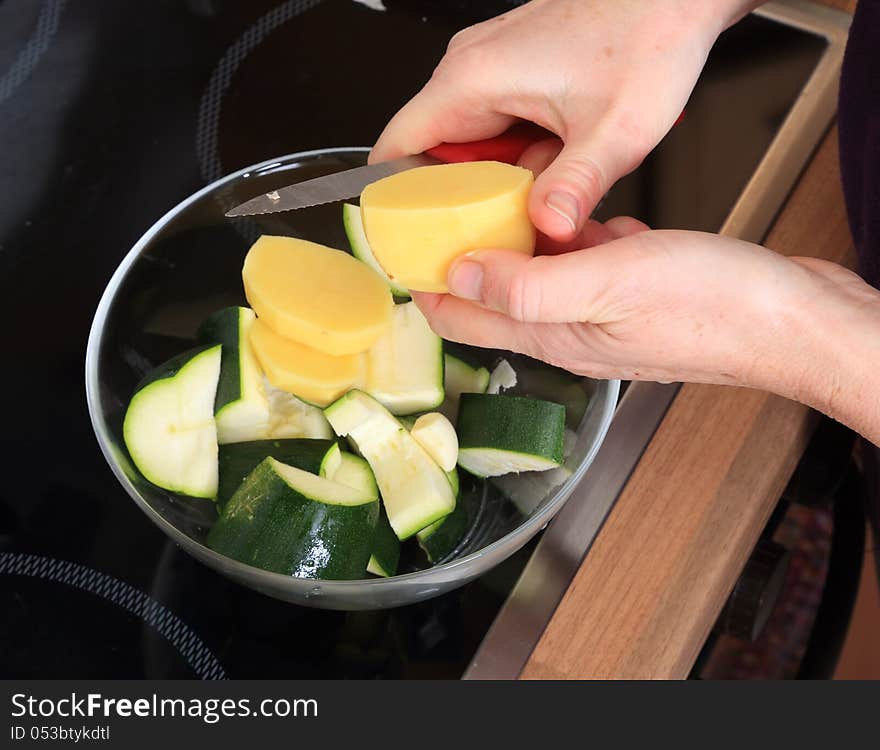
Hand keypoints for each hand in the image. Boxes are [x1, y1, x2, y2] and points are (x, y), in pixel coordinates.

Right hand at [371, 0, 756, 241]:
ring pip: (467, 148)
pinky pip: (494, 131)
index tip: (407, 239)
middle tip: (490, 235)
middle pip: (432, 157)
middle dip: (458, 202)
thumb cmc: (648, 35)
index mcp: (472, 80)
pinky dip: (515, 160)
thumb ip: (577, 184)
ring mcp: (490, 72)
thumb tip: (549, 228)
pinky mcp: (513, 77)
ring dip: (495, 182)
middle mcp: (471, 72)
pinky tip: (552, 166)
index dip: (392, 201)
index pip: (395, 148)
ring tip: (538, 191)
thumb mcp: (616, 128)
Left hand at [413, 223, 879, 444]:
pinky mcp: (637, 298)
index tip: (403, 260)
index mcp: (556, 337)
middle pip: (499, 301)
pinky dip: (583, 245)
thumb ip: (528, 286)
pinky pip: (590, 269)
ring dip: (529, 251)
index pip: (465, 323)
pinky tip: (595, 227)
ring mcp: (606, 317)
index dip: (428, 292)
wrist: (792, 320)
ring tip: (516, 217)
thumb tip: (462, 273)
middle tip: (451, 224)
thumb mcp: (606, 284)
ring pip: (546, 281)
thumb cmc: (713, 309)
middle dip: (472, 264)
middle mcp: (574, 334)